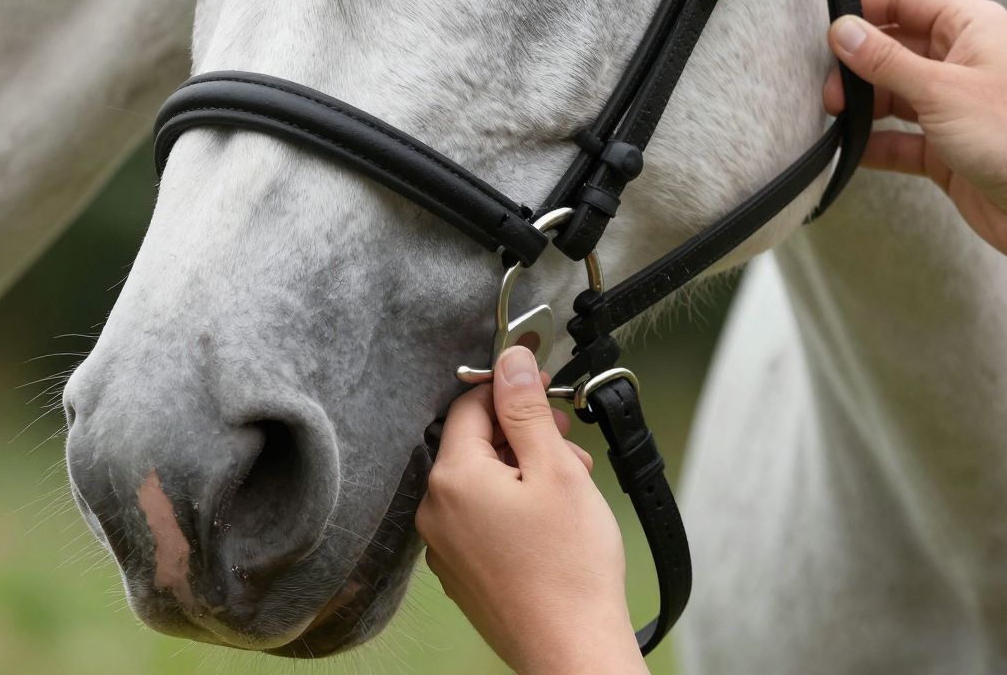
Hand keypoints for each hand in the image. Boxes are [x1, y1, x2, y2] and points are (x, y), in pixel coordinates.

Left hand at [417, 346, 645, 674]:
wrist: (571, 649)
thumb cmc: (569, 568)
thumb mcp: (555, 469)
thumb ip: (526, 409)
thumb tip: (509, 361)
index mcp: (452, 479)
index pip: (470, 404)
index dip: (512, 391)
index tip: (545, 393)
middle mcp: (435, 511)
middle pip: (475, 443)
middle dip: (523, 434)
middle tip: (567, 445)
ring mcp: (445, 547)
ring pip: (482, 482)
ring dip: (525, 470)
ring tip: (570, 488)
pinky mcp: (463, 572)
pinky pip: (482, 518)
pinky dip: (515, 506)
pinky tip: (552, 520)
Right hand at [824, 0, 1006, 263]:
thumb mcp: (941, 90)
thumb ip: (886, 60)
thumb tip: (843, 31)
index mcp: (971, 27)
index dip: (864, 10)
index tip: (827, 33)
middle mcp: (961, 60)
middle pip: (892, 46)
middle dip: (856, 65)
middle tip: (828, 91)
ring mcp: (952, 105)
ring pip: (891, 93)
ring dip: (861, 105)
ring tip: (832, 118)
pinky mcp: (945, 148)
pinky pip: (898, 137)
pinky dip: (873, 143)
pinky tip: (847, 151)